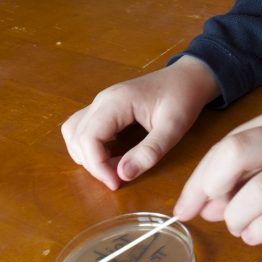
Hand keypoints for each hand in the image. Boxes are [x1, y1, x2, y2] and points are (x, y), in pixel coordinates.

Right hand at [61, 56, 218, 189]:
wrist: (187, 78)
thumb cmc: (182, 98)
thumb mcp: (173, 128)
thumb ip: (150, 151)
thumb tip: (123, 175)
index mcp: (116, 102)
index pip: (88, 138)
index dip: (97, 166)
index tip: (116, 183)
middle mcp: (102, 100)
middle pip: (78, 137)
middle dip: (93, 164)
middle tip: (118, 179)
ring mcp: (101, 102)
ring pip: (74, 132)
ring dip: (87, 155)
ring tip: (113, 168)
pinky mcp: (104, 107)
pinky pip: (83, 128)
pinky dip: (90, 146)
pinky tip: (111, 155)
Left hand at [174, 108, 261, 243]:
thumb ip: (245, 174)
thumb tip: (207, 206)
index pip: (225, 145)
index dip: (198, 179)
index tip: (184, 208)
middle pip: (236, 152)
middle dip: (211, 187)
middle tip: (209, 212)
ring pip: (261, 190)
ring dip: (238, 215)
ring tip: (239, 227)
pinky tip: (256, 235)